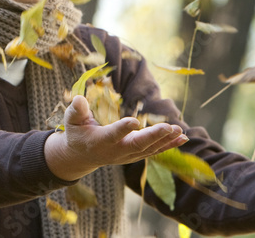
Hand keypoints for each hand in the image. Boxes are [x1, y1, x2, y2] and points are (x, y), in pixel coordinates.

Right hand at [44, 95, 188, 180]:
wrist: (82, 156)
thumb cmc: (76, 133)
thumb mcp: (71, 121)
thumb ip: (76, 110)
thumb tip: (78, 98)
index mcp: (100, 141)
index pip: (113, 135)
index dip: (123, 129)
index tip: (135, 121)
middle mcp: (116, 151)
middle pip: (137, 145)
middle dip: (154, 136)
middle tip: (169, 127)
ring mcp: (127, 156)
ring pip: (149, 150)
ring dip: (166, 141)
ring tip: (181, 131)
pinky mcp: (135, 155)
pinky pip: (154, 152)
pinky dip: (168, 146)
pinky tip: (183, 138)